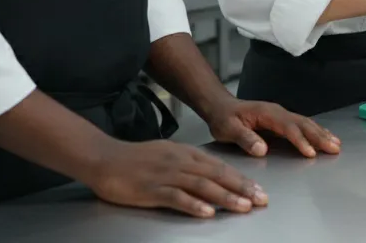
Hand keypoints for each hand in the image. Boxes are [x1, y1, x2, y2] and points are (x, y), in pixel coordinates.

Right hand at [86, 138, 264, 218]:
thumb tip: (211, 173)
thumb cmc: (134, 158)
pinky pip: (176, 197)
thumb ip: (189, 163)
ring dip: (226, 196)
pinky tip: (207, 212)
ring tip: (244, 206)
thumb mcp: (167, 154)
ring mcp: (166, 175)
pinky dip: (194, 205)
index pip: (220, 166)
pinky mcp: (152, 189)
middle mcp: (180, 162)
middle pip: (217, 175)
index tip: (259, 189)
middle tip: (261, 199)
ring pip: (202, 186)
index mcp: (185, 153)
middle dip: (242, 188)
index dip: (242, 178)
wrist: (104, 158)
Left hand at [207, 97, 340, 158]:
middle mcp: (277, 112)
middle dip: (320, 136)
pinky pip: (302, 124)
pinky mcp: (281, 120)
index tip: (311, 153)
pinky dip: (315, 131)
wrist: (220, 106)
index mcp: (266, 113)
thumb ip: (245, 138)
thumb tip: (261, 149)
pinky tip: (324, 137)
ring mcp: (281, 114)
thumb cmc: (223, 118)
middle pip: (303, 123)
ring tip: (336, 144)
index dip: (300, 140)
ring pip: (306, 123)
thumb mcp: (228, 129)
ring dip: (321, 133)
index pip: (288, 127)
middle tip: (334, 148)